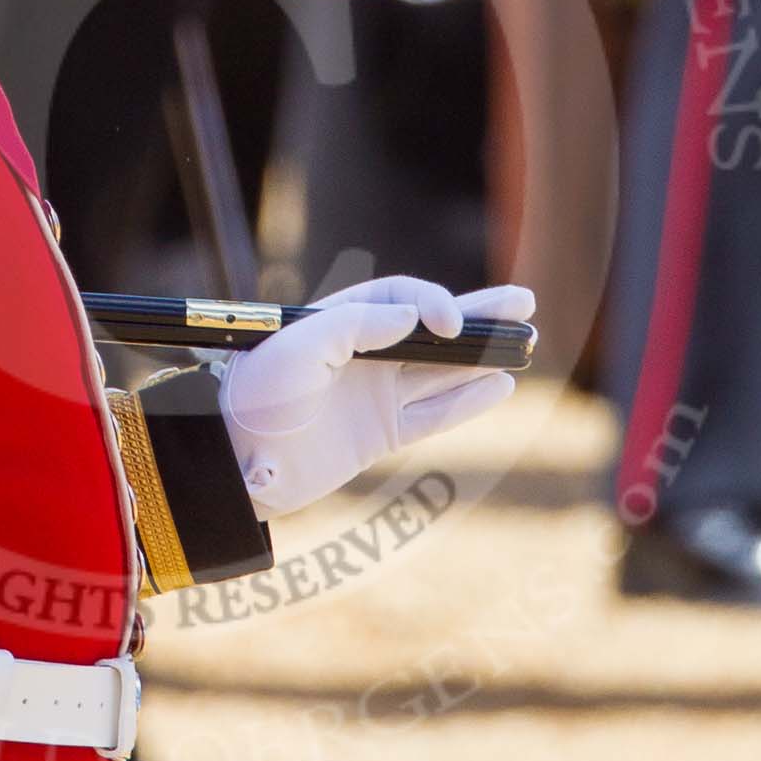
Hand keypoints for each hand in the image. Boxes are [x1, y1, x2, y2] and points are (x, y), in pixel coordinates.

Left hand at [218, 277, 535, 519]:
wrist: (235, 460)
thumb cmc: (256, 395)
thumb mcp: (297, 347)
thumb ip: (354, 325)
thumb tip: (411, 319)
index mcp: (340, 322)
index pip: (401, 299)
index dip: (432, 303)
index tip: (448, 322)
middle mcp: (362, 355)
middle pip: (432, 330)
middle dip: (479, 314)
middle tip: (524, 302)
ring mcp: (374, 395)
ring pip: (442, 371)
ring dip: (483, 357)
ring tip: (524, 342)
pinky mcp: (380, 434)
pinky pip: (434, 414)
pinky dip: (468, 401)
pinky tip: (500, 385)